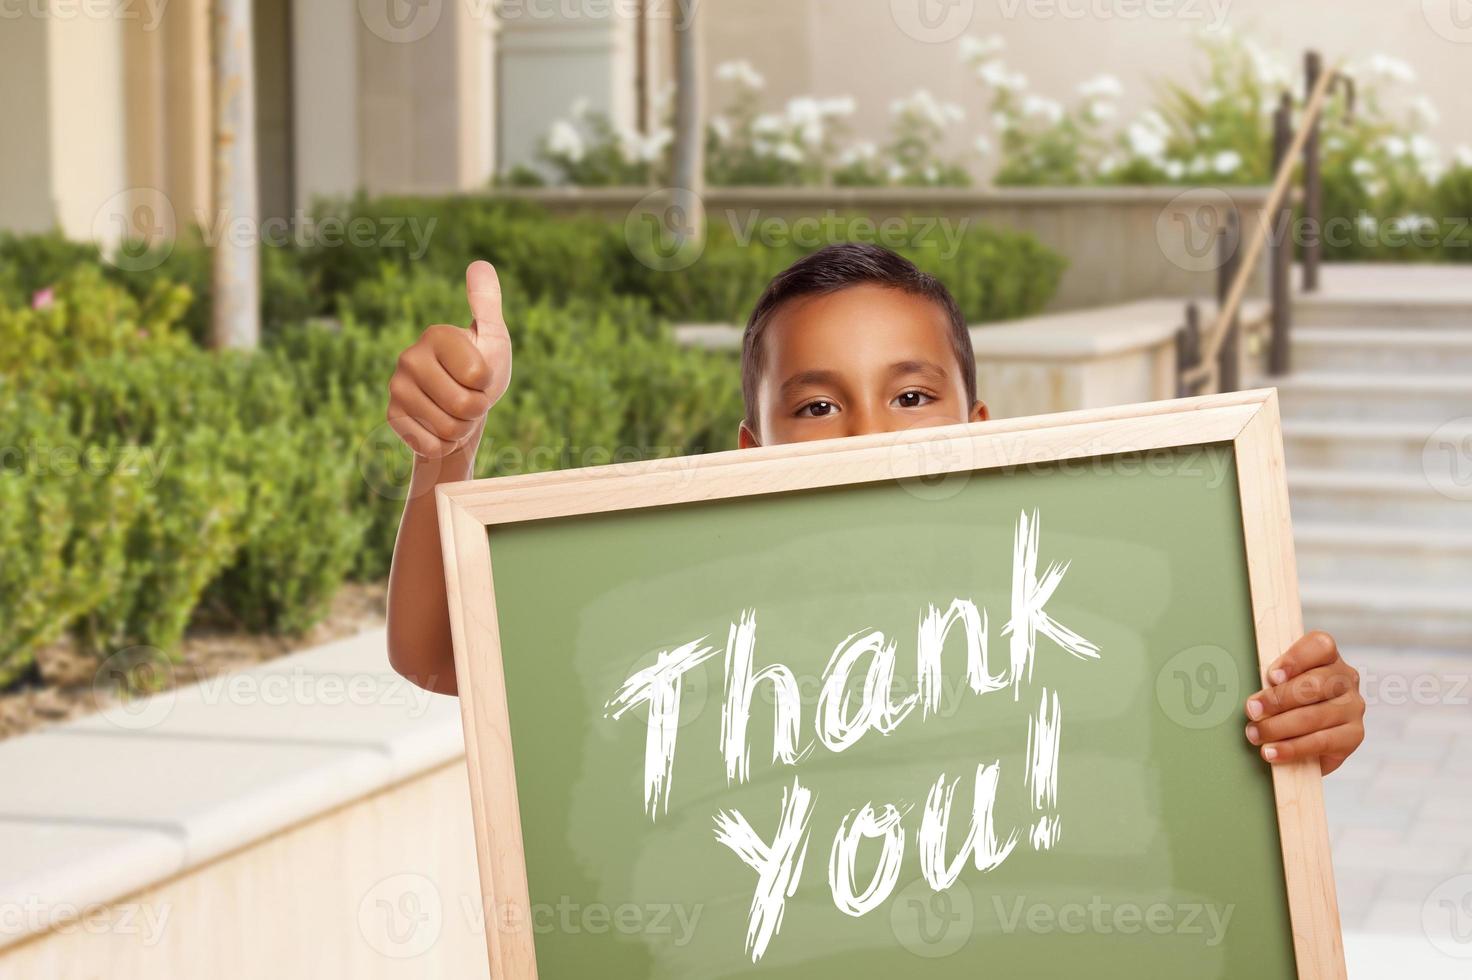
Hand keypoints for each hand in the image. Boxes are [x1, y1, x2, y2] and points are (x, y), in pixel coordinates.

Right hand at [387, 261, 513, 459]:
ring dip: (462, 428)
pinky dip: (443, 444)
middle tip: (469, 398)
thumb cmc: (482, 370)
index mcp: (436, 335)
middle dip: (477, 410)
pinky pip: (430, 445)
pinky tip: (437, 427)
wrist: (459, 409)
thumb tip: (479, 263)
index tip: (480, 377)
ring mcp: (396, 387)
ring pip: (449, 429)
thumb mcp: (493, 338)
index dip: (489, 385)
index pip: (479, 376)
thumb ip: (487, 304)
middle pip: (465, 405)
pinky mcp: (391, 416)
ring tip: (455, 411)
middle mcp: (409, 357)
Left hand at [1244, 631, 1364, 775]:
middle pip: (1314, 684)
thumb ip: (1273, 682)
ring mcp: (1353, 707)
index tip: (1272, 676)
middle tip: (1252, 710)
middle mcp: (1345, 679)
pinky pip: (1321, 742)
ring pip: (1314, 715)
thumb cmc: (1288, 704)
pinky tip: (1272, 752)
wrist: (1309, 741)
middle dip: (1278, 699)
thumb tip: (1253, 697)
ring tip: (1255, 734)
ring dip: (1278, 727)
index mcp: (1328, 657)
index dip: (1295, 659)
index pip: (1320, 646)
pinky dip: (1292, 748)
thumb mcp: (1280, 685)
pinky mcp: (1354, 735)